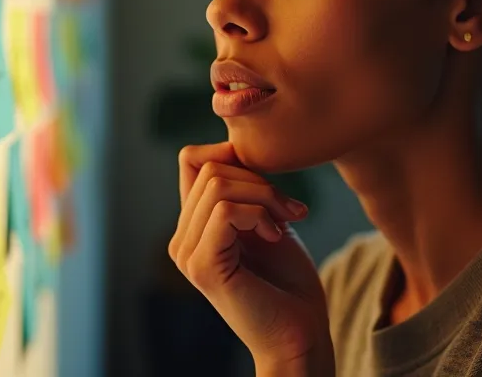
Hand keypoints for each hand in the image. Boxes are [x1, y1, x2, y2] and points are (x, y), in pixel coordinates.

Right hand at [170, 142, 333, 373]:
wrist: (300, 334)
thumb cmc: (289, 283)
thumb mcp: (266, 220)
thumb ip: (246, 190)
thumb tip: (234, 145)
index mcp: (193, 226)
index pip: (191, 159)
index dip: (230, 154)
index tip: (269, 184)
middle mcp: (181, 239)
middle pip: (208, 167)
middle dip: (259, 179)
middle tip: (290, 210)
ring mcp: (187, 253)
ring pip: (218, 184)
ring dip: (264, 196)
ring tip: (284, 223)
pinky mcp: (203, 266)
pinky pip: (226, 210)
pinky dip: (258, 214)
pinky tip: (274, 235)